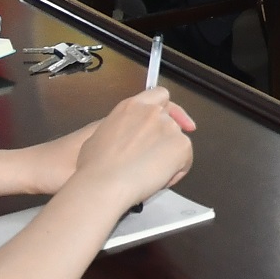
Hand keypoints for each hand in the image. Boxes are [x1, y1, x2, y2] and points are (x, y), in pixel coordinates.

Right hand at [55, 87, 195, 209]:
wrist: (104, 184)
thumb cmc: (94, 167)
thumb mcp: (99, 136)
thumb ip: (119, 129)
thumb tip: (121, 139)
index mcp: (131, 106)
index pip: (158, 95)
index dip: (167, 107)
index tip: (171, 118)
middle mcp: (152, 112)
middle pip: (172, 118)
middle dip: (170, 135)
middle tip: (164, 153)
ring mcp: (168, 127)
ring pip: (178, 139)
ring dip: (171, 154)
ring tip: (152, 174)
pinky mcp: (180, 144)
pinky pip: (185, 158)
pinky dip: (177, 169)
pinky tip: (160, 180)